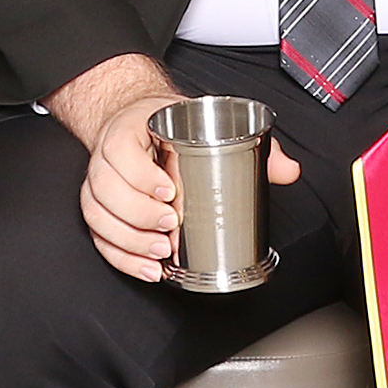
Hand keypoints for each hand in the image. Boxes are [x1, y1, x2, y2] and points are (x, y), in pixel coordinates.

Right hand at [47, 53, 300, 283]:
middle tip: (170, 225)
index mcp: (129, 129)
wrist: (135, 119)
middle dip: (138, 214)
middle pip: (106, 190)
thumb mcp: (205, 119)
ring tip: (161, 253)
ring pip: (99, 216)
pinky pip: (99, 237)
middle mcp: (106, 157)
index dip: (141, 176)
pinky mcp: (100, 209)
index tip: (169, 191)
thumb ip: (248, 144)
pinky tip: (147, 268)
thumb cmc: (167, 122)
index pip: (122, 152)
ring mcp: (98, 185)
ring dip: (129, 241)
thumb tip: (289, 170)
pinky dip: (121, 257)